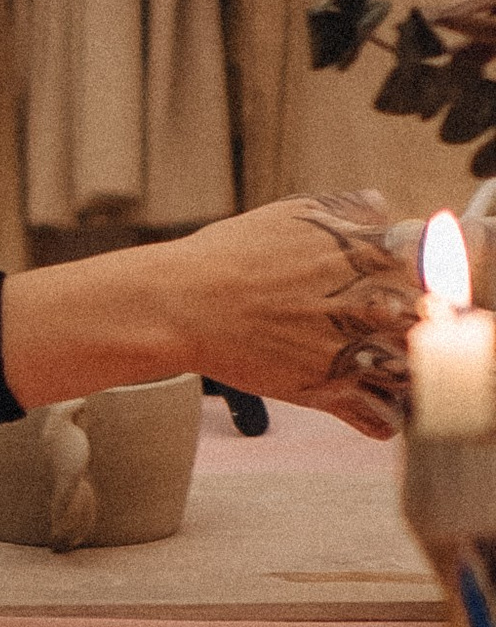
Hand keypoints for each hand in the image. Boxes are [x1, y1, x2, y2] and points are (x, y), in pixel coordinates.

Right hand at [163, 192, 430, 433]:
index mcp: (370, 255)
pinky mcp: (328, 391)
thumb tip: (384, 209)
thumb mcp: (295, 213)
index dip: (442, 278)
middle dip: (430, 329)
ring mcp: (352, 350)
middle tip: (406, 331)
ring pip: (419, 374)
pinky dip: (385, 417)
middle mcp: (370, 303)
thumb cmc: (231, 255)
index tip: (430, 286)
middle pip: (440, 324)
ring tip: (397, 371)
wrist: (183, 304)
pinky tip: (376, 405)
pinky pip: (383, 418)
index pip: (443, 267)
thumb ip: (350, 210)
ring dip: (413, 374)